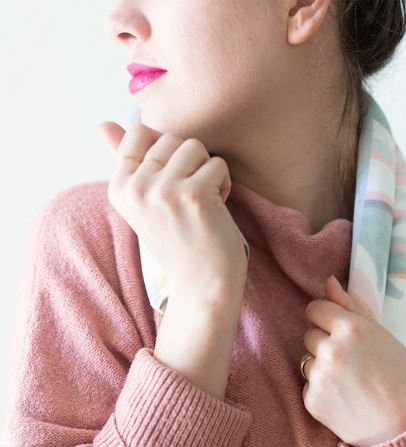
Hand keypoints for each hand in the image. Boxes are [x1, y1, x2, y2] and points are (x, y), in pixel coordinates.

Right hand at [97, 121, 247, 298]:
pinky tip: (216, 209)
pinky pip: (217, 164)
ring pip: (195, 146)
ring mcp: (164, 191)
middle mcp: (136, 188)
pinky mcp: (194, 195)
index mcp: (119, 188)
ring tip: (203, 202)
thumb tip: (103, 123)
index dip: (165, 151)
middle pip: (171, 137)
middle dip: (189, 162)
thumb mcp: (144, 202)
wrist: (202, 286)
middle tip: (190, 198)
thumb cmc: (179, 242)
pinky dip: (224, 184)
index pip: (137, 133)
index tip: (172, 183)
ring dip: (207, 171)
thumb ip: (128, 162)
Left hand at [302, 275, 405, 446]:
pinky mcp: (311, 400)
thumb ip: (352, 306)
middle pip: (309, 334)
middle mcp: (331, 349)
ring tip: (349, 380)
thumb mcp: (383, 335)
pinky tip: (343, 396)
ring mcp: (319, 376)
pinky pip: (307, 384)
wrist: (402, 427)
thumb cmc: (399, 377)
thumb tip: (328, 282)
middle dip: (325, 343)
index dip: (326, 318)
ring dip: (321, 366)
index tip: (339, 331)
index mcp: (350, 328)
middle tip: (352, 361)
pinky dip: (321, 389)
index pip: (315, 308)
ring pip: (307, 359)